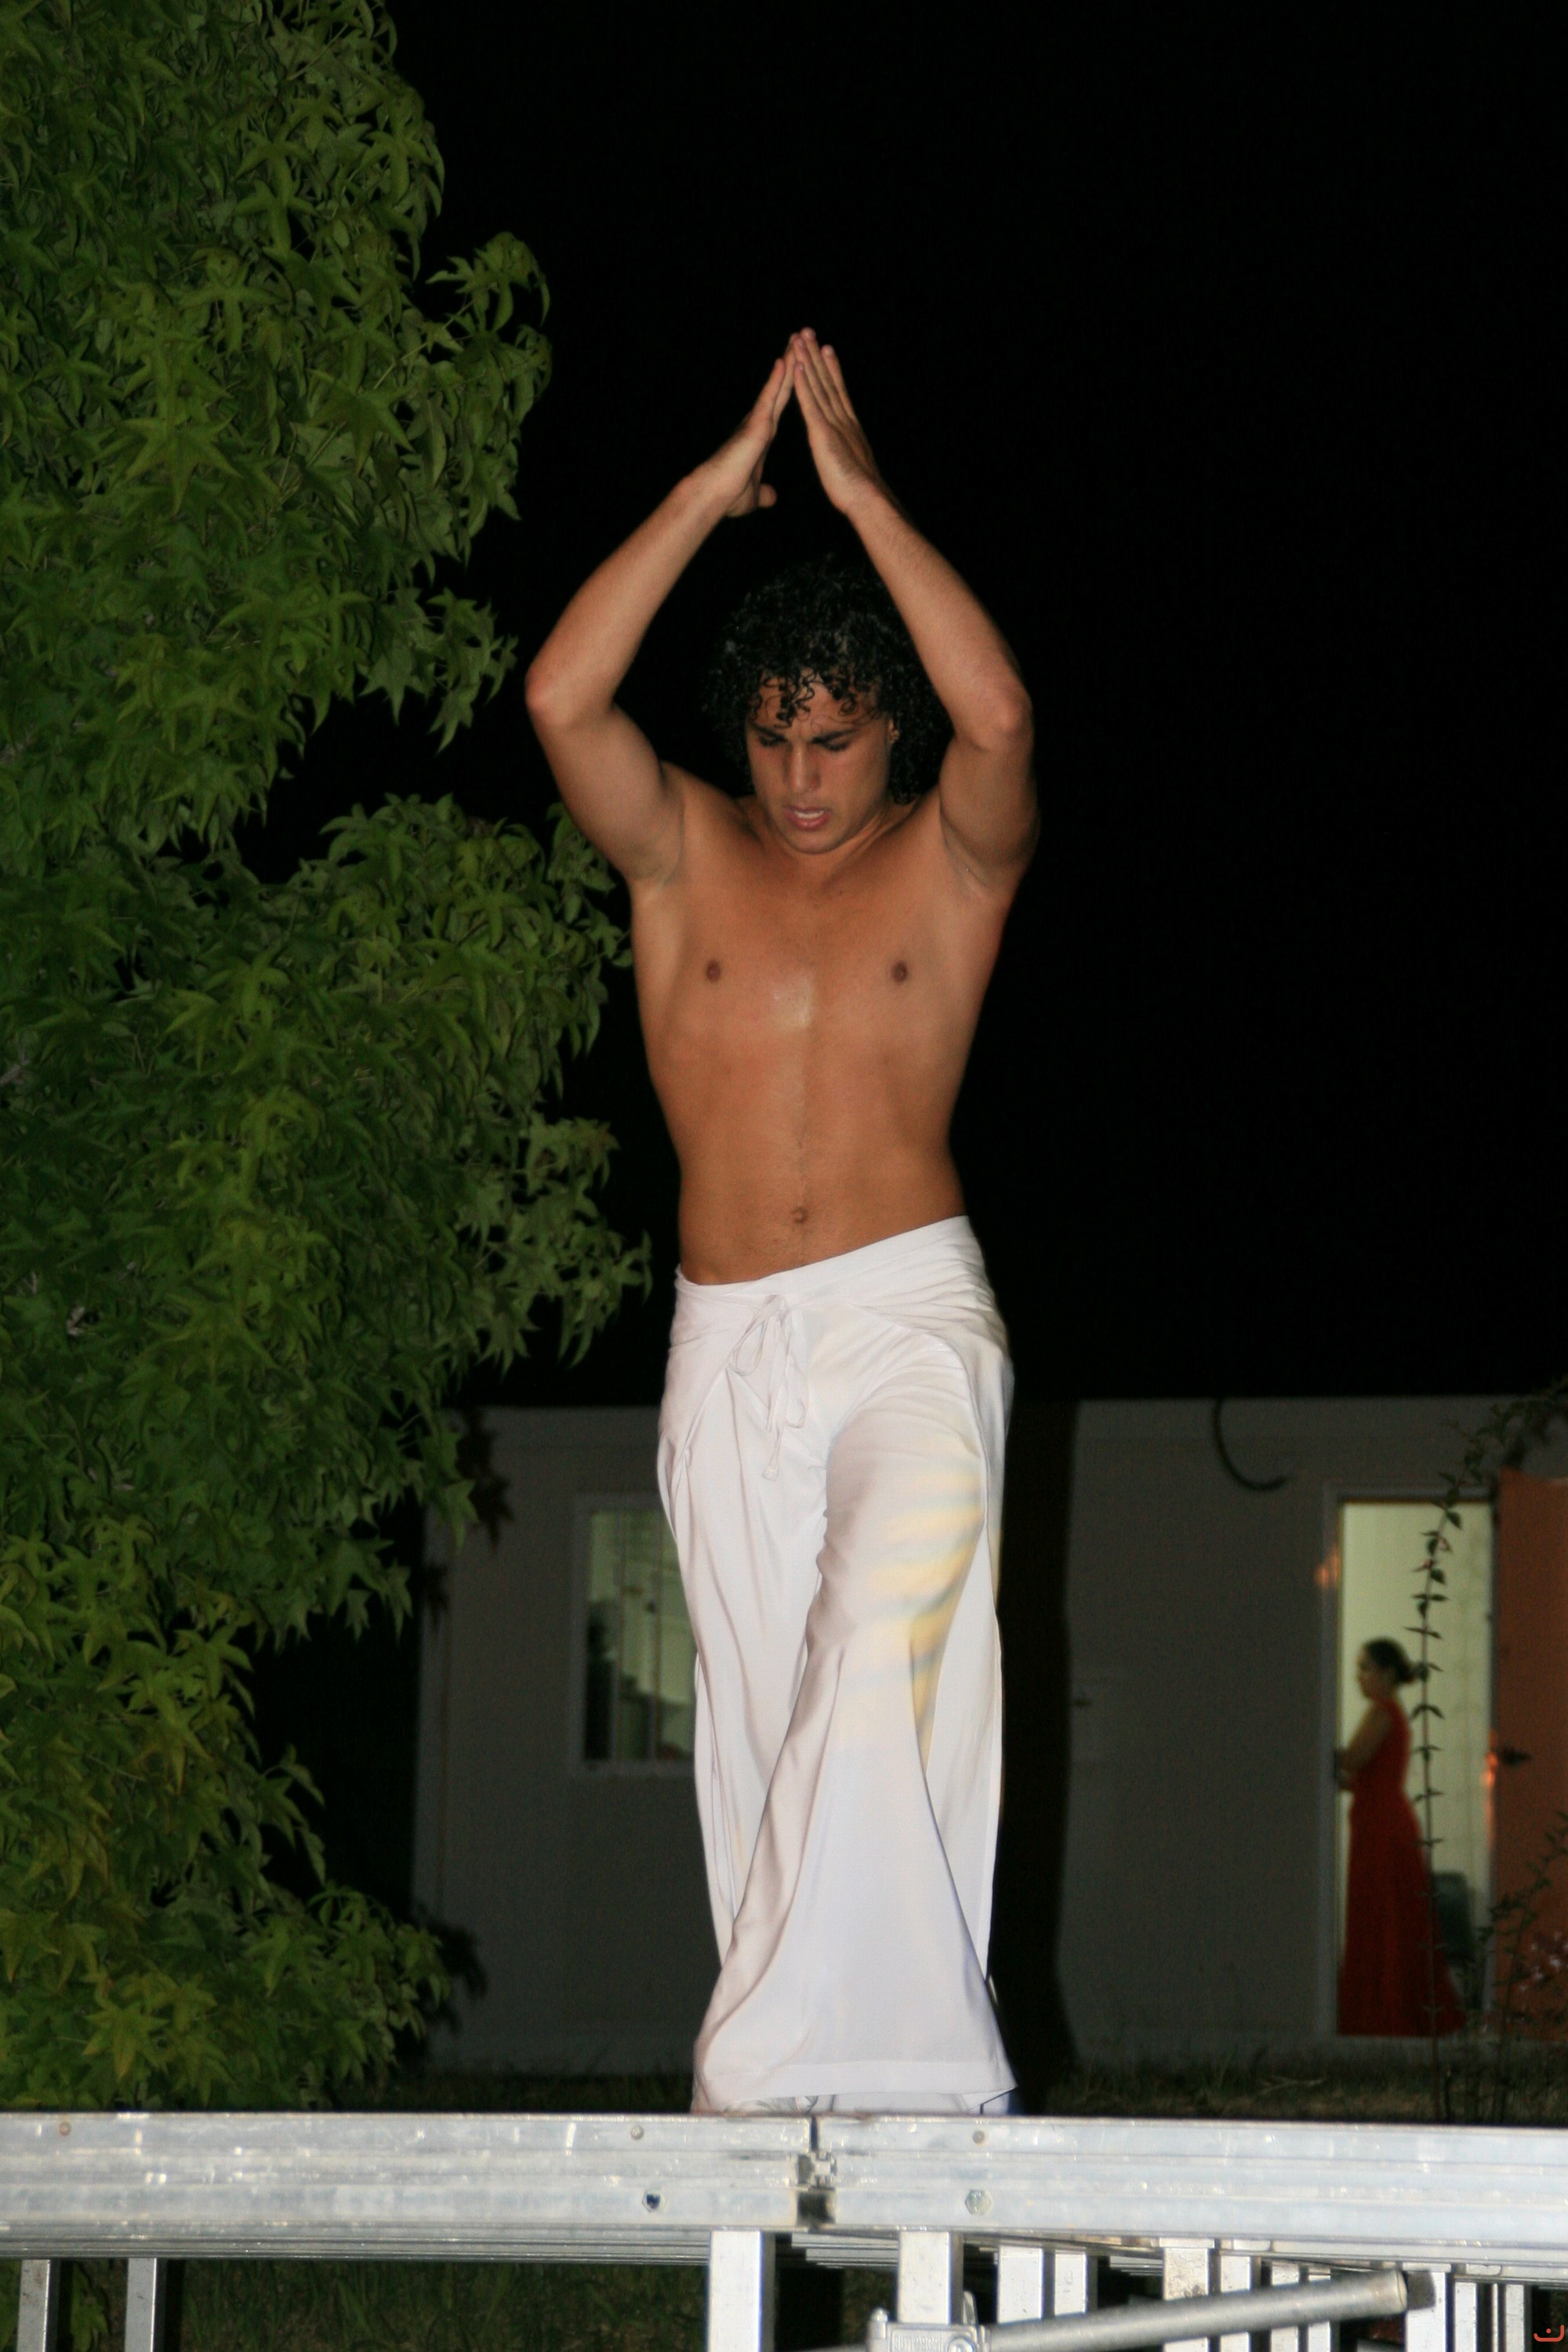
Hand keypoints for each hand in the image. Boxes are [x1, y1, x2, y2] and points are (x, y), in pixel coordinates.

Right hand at [700, 355, 792, 517]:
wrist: (713, 496)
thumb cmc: (729, 496)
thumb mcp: (755, 496)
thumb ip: (765, 493)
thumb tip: (772, 498)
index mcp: (762, 436)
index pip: (780, 405)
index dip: (791, 385)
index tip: (800, 367)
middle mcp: (760, 423)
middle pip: (781, 388)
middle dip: (792, 364)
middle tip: (801, 340)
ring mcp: (757, 421)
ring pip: (776, 387)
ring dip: (788, 363)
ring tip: (798, 340)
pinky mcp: (754, 425)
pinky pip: (768, 398)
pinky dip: (776, 380)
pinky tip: (784, 361)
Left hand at [790, 330, 888, 513]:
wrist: (867, 499)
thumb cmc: (859, 492)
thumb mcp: (851, 469)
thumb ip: (847, 457)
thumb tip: (849, 460)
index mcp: (847, 427)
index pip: (836, 393)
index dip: (830, 371)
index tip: (825, 350)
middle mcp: (842, 419)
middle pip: (827, 381)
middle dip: (816, 356)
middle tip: (808, 331)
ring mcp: (833, 424)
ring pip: (818, 386)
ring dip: (807, 361)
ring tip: (799, 338)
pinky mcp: (823, 433)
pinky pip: (810, 404)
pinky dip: (803, 384)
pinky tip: (796, 365)